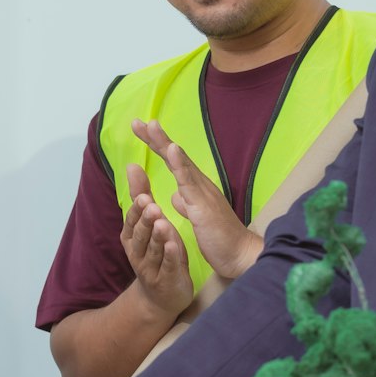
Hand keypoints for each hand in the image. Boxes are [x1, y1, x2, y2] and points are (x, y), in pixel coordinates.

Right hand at [120, 163, 193, 319]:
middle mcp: (137, 253)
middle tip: (151, 205)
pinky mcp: (167, 280)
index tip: (142, 196)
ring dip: (157, 236)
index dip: (136, 209)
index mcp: (132, 237)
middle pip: (140, 234)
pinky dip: (170, 256)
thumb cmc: (157, 253)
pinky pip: (169, 266)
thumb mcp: (149, 224)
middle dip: (144, 220)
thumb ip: (141, 195)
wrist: (163, 295)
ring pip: (153, 250)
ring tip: (162, 222)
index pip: (132, 220)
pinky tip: (175, 245)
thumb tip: (132, 165)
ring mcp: (152, 268)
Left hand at [132, 119, 261, 279]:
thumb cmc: (220, 238)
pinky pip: (189, 181)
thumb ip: (186, 204)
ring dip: (165, 143)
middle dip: (156, 138)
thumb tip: (174, 196)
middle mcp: (200, 185)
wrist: (238, 255)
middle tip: (137, 121)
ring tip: (152, 125)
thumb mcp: (198, 218)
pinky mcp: (204, 204)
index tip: (141, 130)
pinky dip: (180, 164)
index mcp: (196, 188)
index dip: (158, 146)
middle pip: (175, 157)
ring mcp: (203, 192)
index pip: (174, 162)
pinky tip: (171, 149)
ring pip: (181, 163)